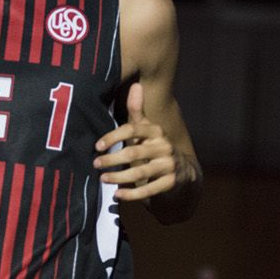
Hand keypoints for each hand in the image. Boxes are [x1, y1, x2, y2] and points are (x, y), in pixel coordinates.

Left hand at [94, 83, 181, 201]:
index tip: (97, 146)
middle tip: (96, 164)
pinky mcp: (171, 183)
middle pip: (134, 152)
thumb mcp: (146, 131)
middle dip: (112, 159)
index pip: (133, 129)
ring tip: (103, 179)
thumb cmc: (155, 149)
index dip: (114, 136)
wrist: (183, 173)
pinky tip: (118, 194)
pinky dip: (132, 194)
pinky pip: (150, 190)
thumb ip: (137, 111)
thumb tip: (135, 84)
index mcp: (155, 131)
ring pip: (140, 172)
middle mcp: (164, 146)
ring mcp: (169, 165)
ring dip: (119, 177)